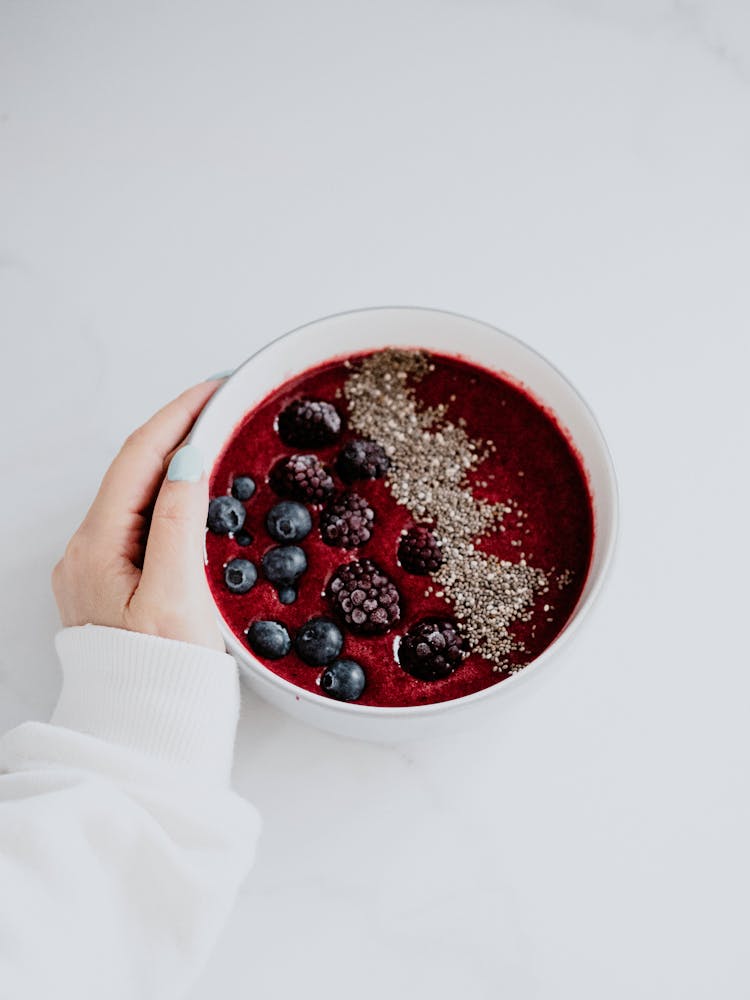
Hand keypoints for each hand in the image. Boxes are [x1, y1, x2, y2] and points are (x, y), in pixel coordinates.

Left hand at [53, 380, 224, 651]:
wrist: (144, 733)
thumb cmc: (162, 676)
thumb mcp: (176, 597)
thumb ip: (178, 522)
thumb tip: (187, 460)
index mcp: (97, 547)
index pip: (137, 459)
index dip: (176, 417)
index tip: (215, 388)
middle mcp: (88, 550)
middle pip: (133, 470)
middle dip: (177, 430)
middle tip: (224, 404)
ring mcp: (98, 567)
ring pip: (138, 494)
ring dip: (176, 461)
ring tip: (219, 436)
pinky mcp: (115, 582)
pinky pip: (142, 521)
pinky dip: (172, 496)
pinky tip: (198, 491)